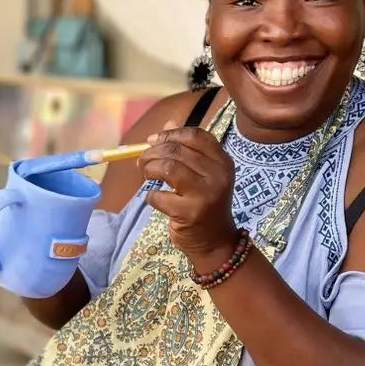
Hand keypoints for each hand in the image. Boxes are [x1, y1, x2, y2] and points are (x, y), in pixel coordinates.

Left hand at [137, 124, 238, 270]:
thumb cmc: (205, 204)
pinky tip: (156, 199)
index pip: (195, 136)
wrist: (215, 242)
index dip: (170, 135)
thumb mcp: (202, 174)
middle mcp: (218, 175)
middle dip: (152, 153)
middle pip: (177, 150)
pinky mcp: (190, 213)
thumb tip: (168, 124)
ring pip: (168, 168)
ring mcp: (205, 194)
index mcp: (222, 161)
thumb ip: (186, 149)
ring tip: (145, 175)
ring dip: (149, 169)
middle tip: (142, 162)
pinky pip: (159, 196)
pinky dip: (151, 196)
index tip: (153, 141)